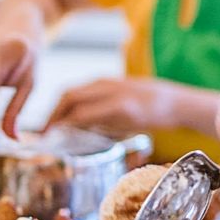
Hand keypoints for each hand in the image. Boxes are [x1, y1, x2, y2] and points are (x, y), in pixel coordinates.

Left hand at [44, 77, 198, 136]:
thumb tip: (81, 130)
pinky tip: (69, 133)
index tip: (45, 127)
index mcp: (103, 84)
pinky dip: (75, 122)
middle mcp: (104, 85)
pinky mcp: (121, 106)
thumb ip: (103, 114)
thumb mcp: (123, 106)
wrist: (177, 102)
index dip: (53, 109)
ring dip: (58, 118)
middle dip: (50, 114)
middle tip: (42, 134)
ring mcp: (112, 94)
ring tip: (50, 135)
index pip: (70, 93)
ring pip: (74, 100)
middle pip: (66, 94)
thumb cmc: (151, 107)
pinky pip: (90, 112)